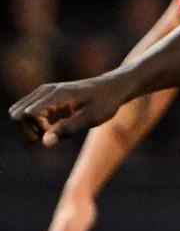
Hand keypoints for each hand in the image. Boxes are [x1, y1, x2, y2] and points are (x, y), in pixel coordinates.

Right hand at [10, 75, 131, 148]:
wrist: (112, 87)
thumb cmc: (105, 103)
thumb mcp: (92, 118)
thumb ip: (68, 129)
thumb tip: (45, 143)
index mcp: (56, 95)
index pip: (27, 114)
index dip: (37, 130)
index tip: (56, 132)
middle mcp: (44, 91)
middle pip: (15, 114)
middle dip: (28, 131)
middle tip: (51, 135)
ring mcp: (42, 92)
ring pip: (16, 113)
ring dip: (29, 128)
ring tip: (51, 131)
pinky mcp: (42, 96)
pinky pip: (24, 112)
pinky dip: (32, 124)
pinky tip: (52, 127)